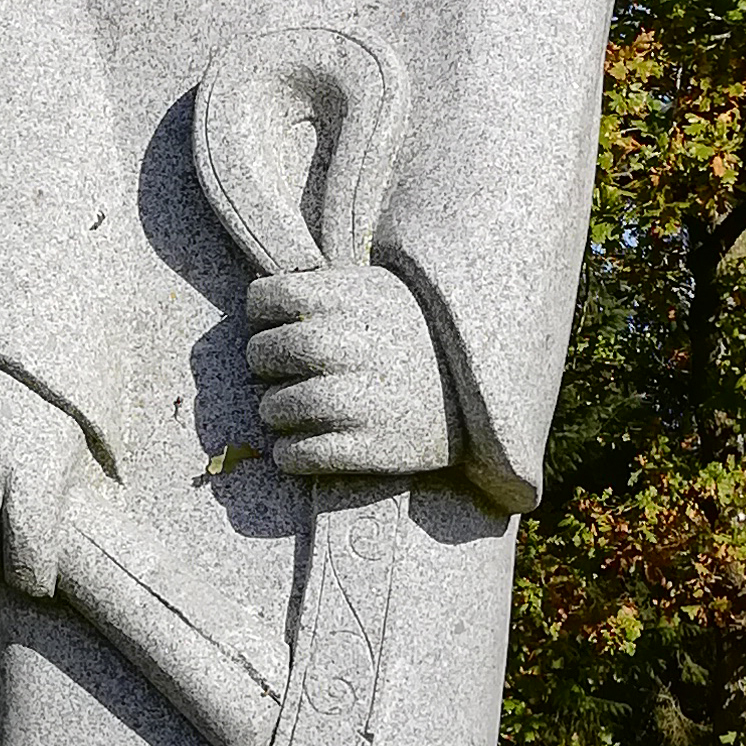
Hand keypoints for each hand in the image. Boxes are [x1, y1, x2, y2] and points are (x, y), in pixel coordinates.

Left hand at [244, 264, 452, 482]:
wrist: (485, 390)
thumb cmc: (418, 335)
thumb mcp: (378, 290)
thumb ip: (324, 290)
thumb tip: (260, 301)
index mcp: (346, 297)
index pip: (262, 298)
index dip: (264, 315)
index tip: (281, 325)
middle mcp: (346, 344)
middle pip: (262, 354)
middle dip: (266, 366)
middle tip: (285, 373)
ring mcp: (356, 398)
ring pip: (274, 408)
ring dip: (276, 413)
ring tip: (296, 410)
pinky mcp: (368, 448)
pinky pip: (296, 455)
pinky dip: (290, 454)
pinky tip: (303, 446)